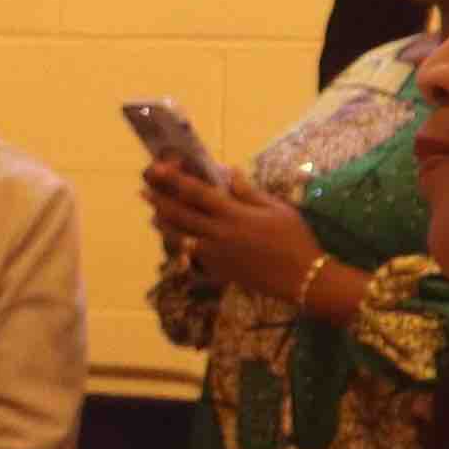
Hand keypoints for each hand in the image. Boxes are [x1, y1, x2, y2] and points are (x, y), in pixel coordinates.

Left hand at [141, 157, 323, 305]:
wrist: (304, 279)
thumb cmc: (295, 239)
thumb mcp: (278, 210)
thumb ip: (250, 192)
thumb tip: (229, 172)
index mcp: (235, 215)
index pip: (197, 193)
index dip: (174, 180)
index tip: (157, 169)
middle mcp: (219, 234)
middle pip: (180, 215)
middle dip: (160, 201)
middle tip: (144, 191)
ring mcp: (216, 255)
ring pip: (180, 237)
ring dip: (165, 225)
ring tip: (154, 214)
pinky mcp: (217, 271)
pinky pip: (191, 257)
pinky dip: (181, 247)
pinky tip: (176, 240)